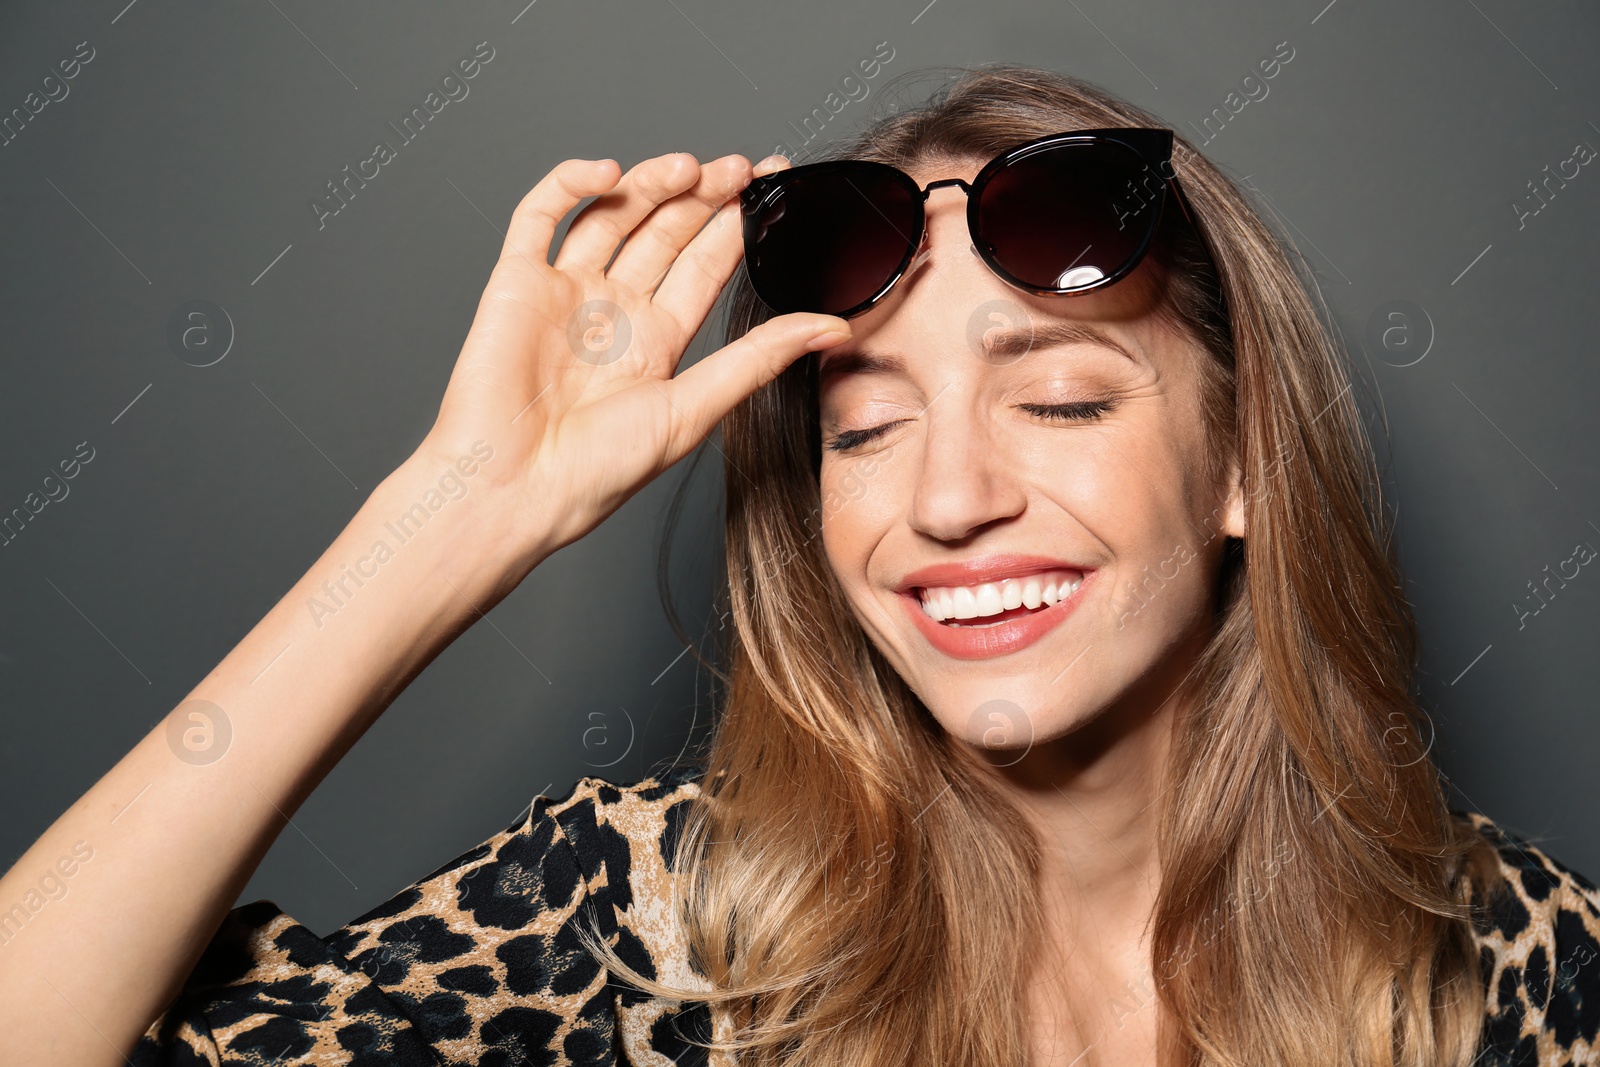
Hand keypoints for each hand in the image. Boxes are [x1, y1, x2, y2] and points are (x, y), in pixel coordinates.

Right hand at [415, 151, 850, 566]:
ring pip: (613, 213)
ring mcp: (566, 292)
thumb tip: (834, 327)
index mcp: (658, 341)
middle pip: (665, 231)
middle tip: (740, 167)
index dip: (739, 222)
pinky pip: (541, 215)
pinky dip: (572, 183)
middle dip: (704, 194)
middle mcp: (614, 311)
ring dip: (650, 183)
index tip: (773, 182)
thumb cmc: (597, 471)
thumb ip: (759, 358)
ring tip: (687, 168)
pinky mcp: (517, 282)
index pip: (707, 264)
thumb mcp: (695, 408)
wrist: (514, 490)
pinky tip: (609, 173)